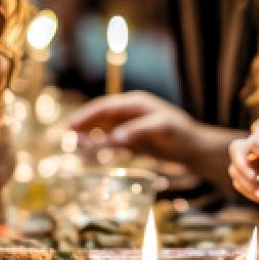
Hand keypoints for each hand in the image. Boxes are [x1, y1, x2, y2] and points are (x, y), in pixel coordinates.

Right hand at [69, 92, 195, 164]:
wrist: (195, 149)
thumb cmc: (181, 134)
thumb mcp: (161, 128)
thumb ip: (136, 131)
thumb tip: (112, 138)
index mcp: (135, 103)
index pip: (104, 108)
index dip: (86, 116)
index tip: (70, 127)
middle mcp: (129, 113)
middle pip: (99, 118)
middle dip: (81, 126)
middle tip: (63, 138)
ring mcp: (130, 126)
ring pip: (103, 130)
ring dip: (88, 138)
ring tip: (73, 147)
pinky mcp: (133, 141)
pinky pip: (111, 142)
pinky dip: (99, 147)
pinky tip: (90, 156)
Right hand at [229, 115, 258, 219]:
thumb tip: (250, 141)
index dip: (258, 133)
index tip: (254, 147)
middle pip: (240, 144)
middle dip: (242, 162)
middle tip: (253, 177)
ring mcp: (256, 159)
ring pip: (236, 163)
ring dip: (248, 180)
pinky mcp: (250, 174)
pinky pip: (237, 179)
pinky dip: (248, 189)